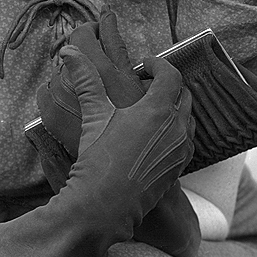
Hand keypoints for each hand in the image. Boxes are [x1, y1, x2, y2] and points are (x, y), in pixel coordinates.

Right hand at [38, 8, 200, 256]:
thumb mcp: (93, 114)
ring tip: (150, 109)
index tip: (143, 64)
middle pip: (183, 93)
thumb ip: (86, 79)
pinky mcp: (179, 167)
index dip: (158, 64)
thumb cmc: (98, 157)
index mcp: (158, 109)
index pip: (171, 74)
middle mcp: (176, 127)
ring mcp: (181, 148)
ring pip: (188, 116)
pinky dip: (176, 129)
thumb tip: (69, 51)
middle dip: (167, 84)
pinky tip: (154, 135)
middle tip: (145, 84)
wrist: (105, 206)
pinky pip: (187, 139)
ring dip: (174, 106)